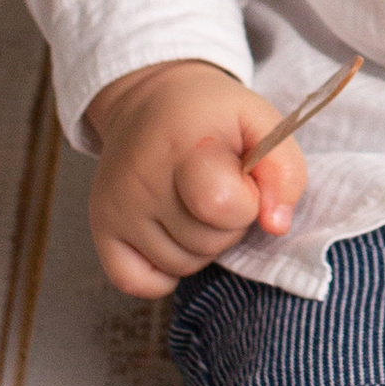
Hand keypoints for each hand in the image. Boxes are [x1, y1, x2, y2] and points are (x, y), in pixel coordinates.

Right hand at [84, 58, 305, 296]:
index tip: (242, 178)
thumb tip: (276, 226)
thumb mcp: (259, 121)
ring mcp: (116, 208)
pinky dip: (162, 272)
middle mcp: (141, 179)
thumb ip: (284, 169)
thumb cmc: (211, 115)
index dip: (248, 201)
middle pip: (207, 243)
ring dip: (200, 245)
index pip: (222, 205)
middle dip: (227, 223)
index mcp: (183, 145)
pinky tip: (169, 233)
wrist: (149, 100)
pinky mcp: (100, 230)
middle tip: (217, 187)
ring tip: (193, 203)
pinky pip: (139, 284)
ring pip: (181, 266)